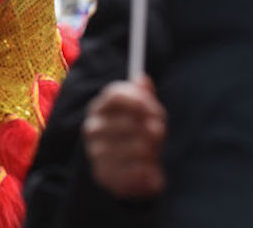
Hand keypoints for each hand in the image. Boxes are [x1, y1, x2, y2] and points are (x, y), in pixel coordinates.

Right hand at [83, 79, 166, 198]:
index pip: (115, 94)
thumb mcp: (143, 114)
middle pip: (129, 121)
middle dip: (152, 128)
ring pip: (136, 147)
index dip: (140, 100)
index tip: (156, 111)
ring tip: (153, 153)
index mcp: (99, 107)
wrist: (128, 173)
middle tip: (160, 133)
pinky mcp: (103, 173)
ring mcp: (95, 151)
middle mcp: (92, 127)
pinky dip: (147, 170)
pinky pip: (135, 169)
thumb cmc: (137, 136)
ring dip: (151, 151)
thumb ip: (143, 96)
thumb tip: (142, 78)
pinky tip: (147, 168)